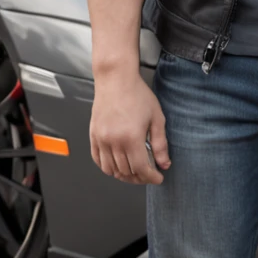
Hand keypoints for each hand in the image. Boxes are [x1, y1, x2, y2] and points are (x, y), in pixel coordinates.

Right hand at [89, 68, 170, 183]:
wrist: (116, 79)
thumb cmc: (137, 94)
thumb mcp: (156, 118)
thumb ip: (160, 144)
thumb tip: (164, 164)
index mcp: (131, 137)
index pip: (141, 169)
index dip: (151, 177)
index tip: (158, 178)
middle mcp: (113, 141)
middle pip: (125, 172)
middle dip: (140, 178)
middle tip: (149, 175)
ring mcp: (101, 139)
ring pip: (111, 169)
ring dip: (123, 175)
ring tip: (134, 172)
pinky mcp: (93, 135)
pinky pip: (98, 160)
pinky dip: (107, 167)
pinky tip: (117, 165)